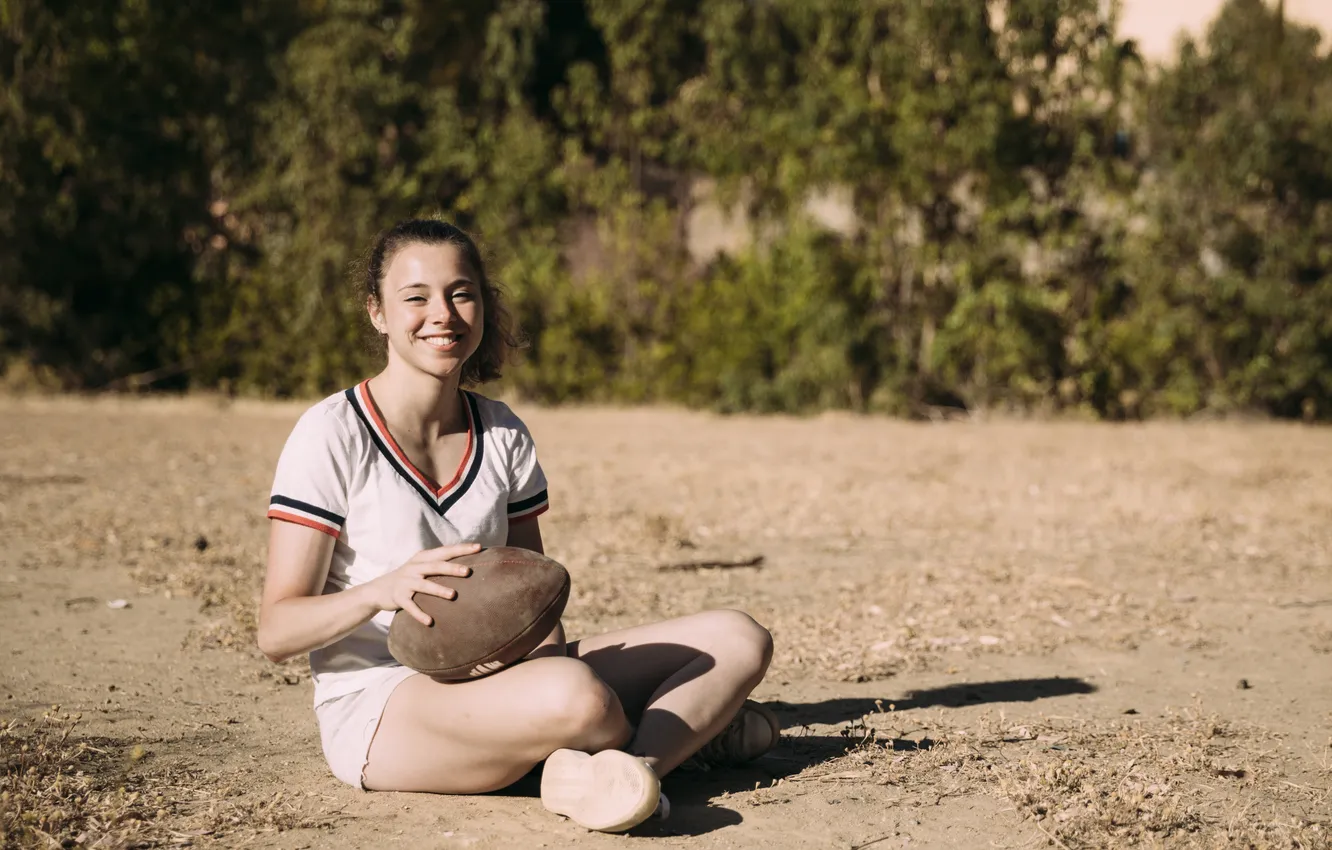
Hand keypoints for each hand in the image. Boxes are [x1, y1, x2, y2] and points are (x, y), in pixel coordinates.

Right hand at [363, 542, 478, 625]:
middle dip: (452, 568)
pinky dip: (419, 614)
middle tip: (468, 571)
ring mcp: (405, 582)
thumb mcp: (422, 566)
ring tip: (453, 595)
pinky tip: (430, 621)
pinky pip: (410, 606)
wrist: (379, 589)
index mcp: (422, 558)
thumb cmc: (409, 577)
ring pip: (424, 585)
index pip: (444, 551)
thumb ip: (440, 563)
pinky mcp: (398, 597)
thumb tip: (469, 563)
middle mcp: (414, 567)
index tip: (478, 547)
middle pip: (435, 566)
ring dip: (439, 590)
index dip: (461, 549)